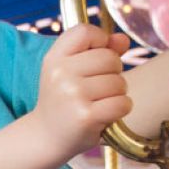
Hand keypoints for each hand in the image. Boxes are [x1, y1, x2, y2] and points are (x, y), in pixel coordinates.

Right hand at [32, 24, 132, 158]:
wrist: (46, 136)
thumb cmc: (63, 100)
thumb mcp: (70, 70)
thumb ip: (98, 50)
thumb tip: (123, 40)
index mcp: (54, 58)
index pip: (86, 31)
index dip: (100, 41)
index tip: (94, 57)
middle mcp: (60, 74)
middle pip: (110, 58)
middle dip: (112, 72)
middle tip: (95, 88)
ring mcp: (72, 95)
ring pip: (119, 82)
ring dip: (116, 94)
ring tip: (96, 103)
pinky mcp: (86, 116)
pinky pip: (122, 103)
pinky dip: (119, 109)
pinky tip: (104, 114)